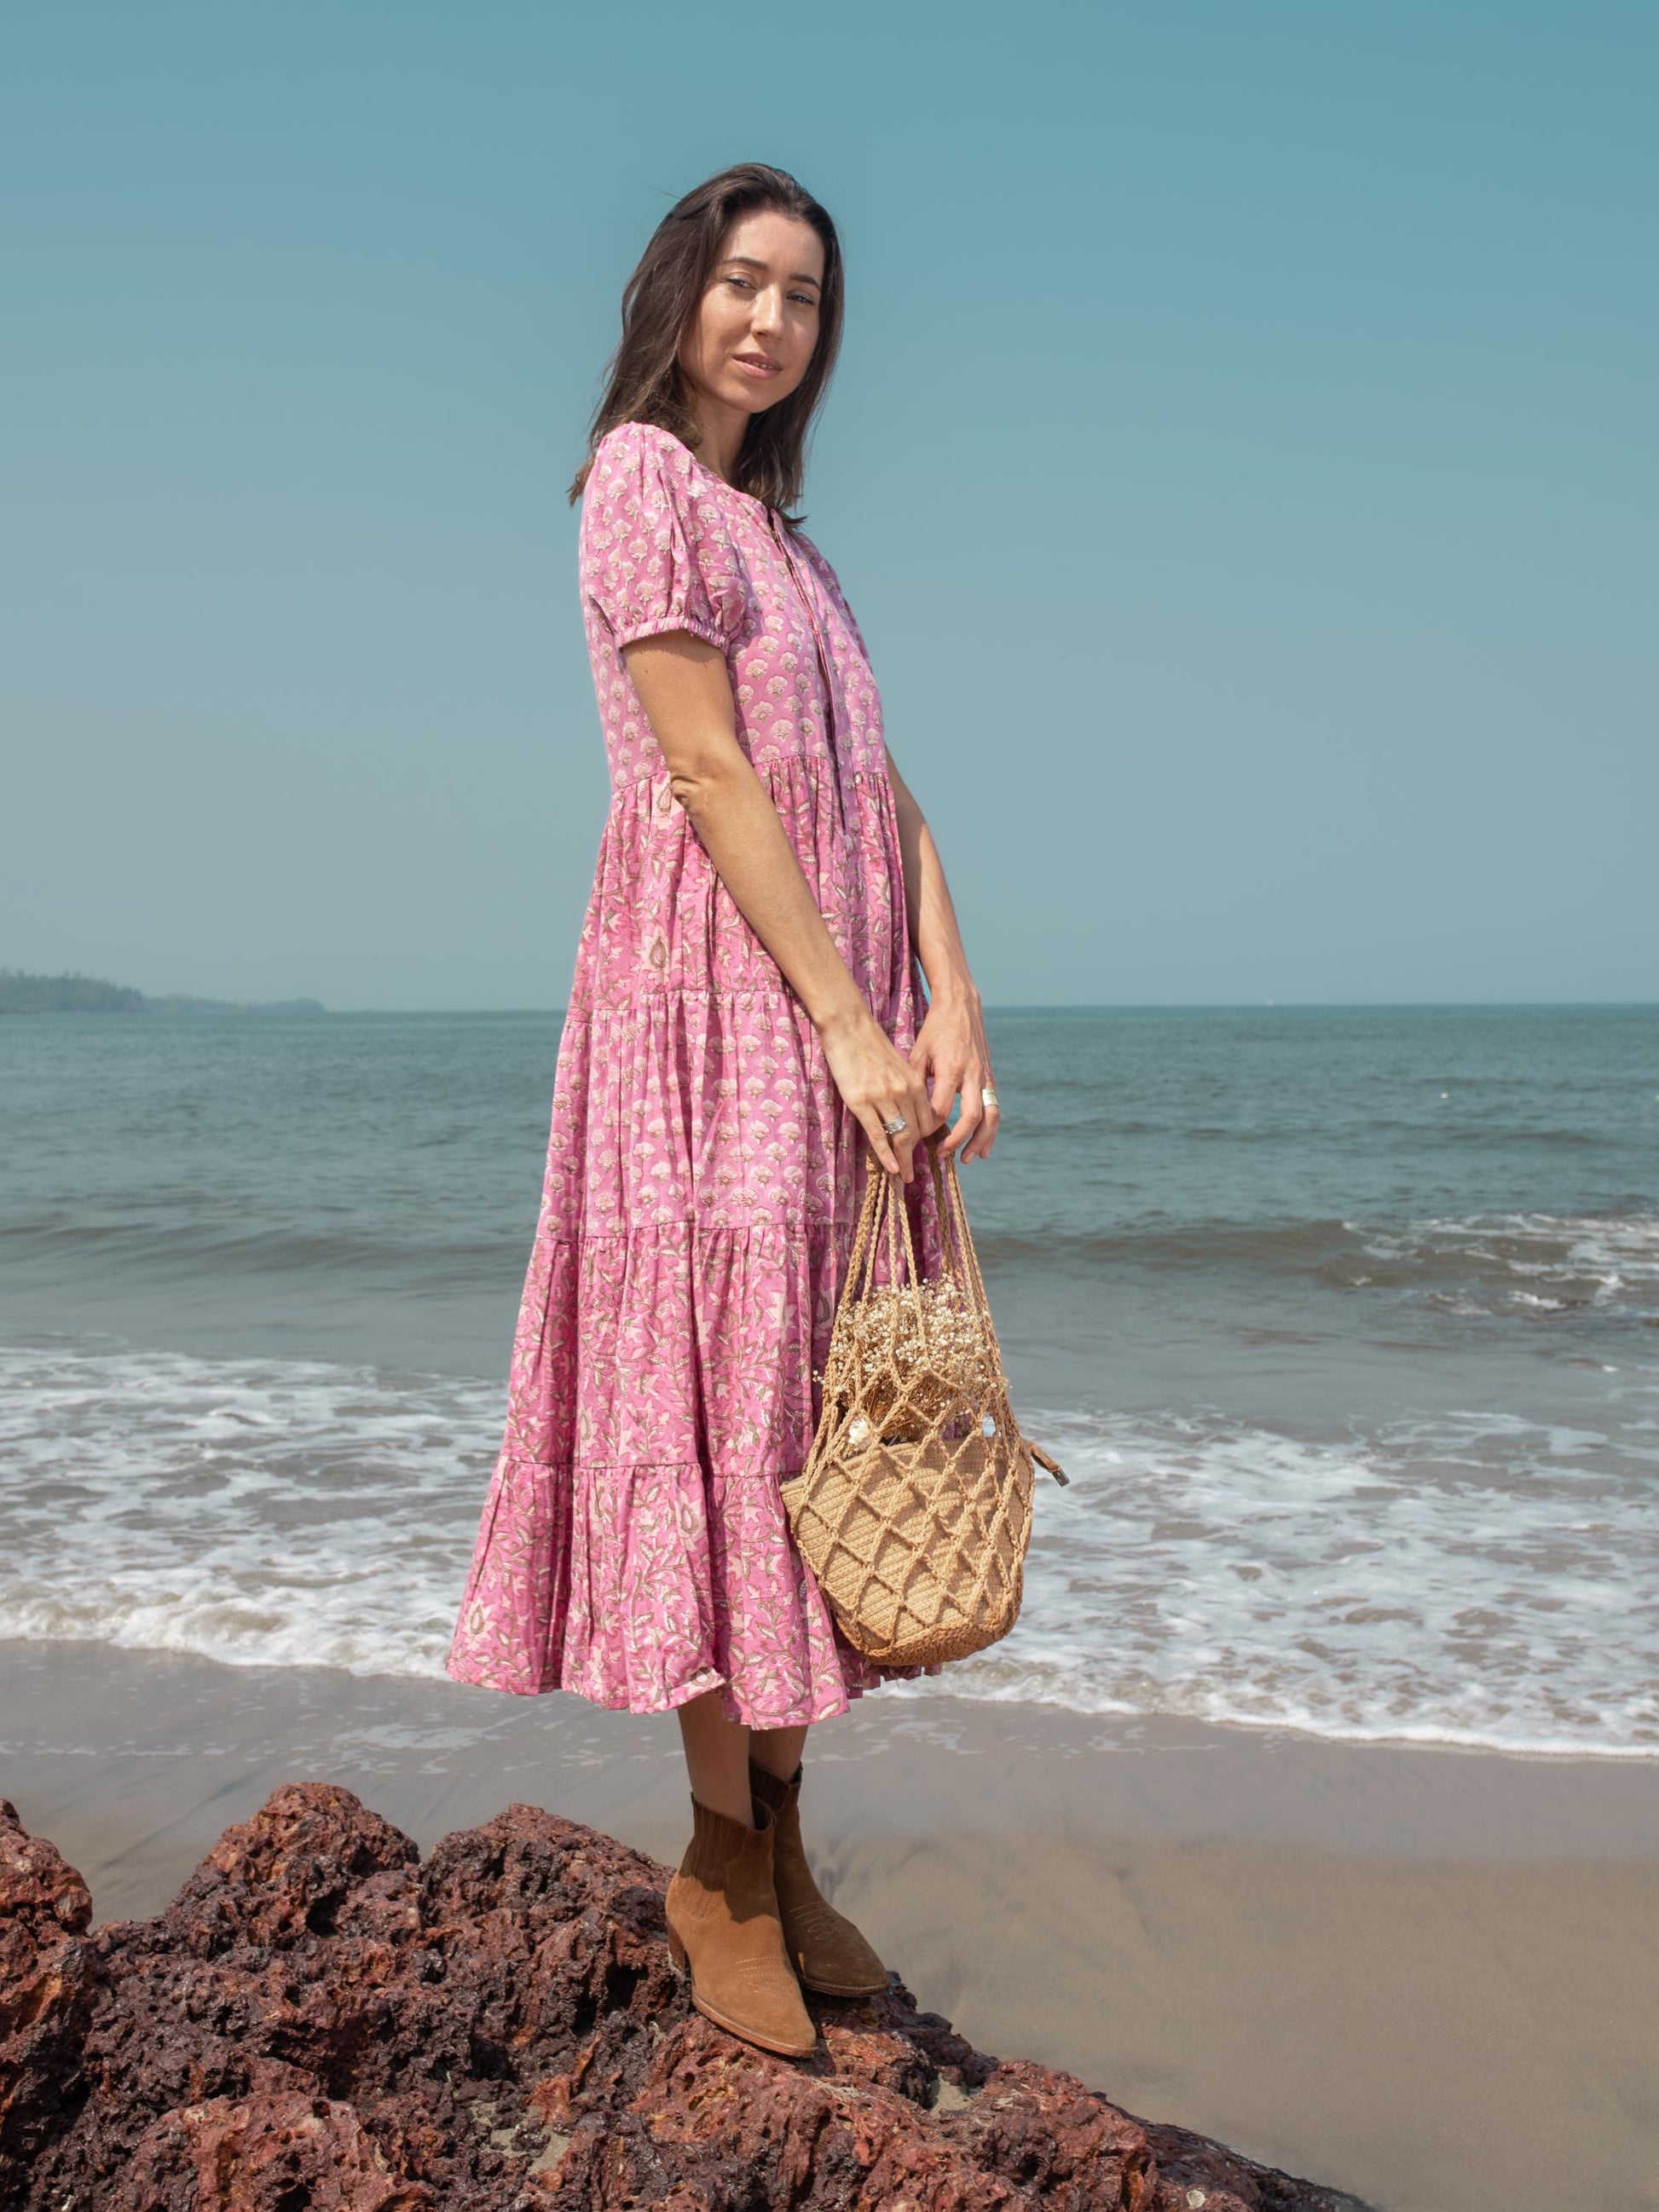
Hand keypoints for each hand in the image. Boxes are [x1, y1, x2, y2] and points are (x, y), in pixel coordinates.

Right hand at [818, 1006, 942, 1180]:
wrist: (848, 1026)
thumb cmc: (870, 1044)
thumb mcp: (897, 1065)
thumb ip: (905, 1087)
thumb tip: (907, 1109)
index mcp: (914, 1082)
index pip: (928, 1119)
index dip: (926, 1139)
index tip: (921, 1152)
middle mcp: (903, 1091)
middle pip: (917, 1132)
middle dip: (915, 1155)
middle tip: (912, 1173)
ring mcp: (882, 1097)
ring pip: (900, 1136)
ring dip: (903, 1160)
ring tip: (903, 1175)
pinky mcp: (861, 1102)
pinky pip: (878, 1134)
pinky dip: (886, 1154)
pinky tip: (890, 1167)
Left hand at [909, 991, 999, 1163]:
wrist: (962, 1006)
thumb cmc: (935, 1029)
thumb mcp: (919, 1051)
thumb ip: (914, 1081)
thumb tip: (907, 1112)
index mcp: (951, 1069)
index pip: (941, 1108)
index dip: (930, 1127)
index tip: (917, 1136)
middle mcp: (972, 1075)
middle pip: (970, 1117)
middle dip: (957, 1140)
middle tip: (942, 1154)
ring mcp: (984, 1077)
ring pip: (990, 1116)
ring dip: (981, 1141)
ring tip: (969, 1159)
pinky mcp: (990, 1078)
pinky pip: (994, 1108)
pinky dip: (990, 1130)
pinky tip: (983, 1147)